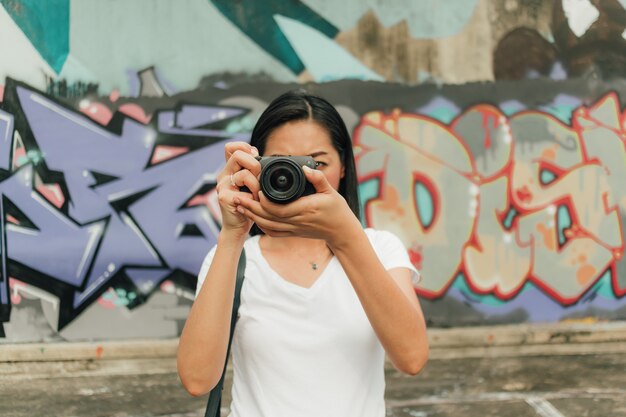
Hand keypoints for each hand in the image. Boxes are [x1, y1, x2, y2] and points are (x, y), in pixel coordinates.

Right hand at [216, 142, 260, 237]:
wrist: (237, 226)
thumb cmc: (247, 204)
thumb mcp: (251, 183)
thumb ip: (251, 168)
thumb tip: (255, 152)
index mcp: (229, 169)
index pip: (230, 147)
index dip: (244, 148)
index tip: (254, 157)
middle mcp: (223, 175)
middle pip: (238, 156)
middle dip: (255, 165)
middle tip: (259, 178)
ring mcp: (222, 186)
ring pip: (245, 174)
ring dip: (257, 185)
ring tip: (257, 195)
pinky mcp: (225, 198)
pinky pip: (246, 192)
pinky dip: (254, 198)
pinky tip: (252, 203)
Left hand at [235, 165, 360, 244]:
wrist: (341, 231)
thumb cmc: (337, 210)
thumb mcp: (330, 191)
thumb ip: (317, 178)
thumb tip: (305, 167)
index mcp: (304, 210)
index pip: (278, 209)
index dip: (264, 202)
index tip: (255, 190)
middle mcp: (296, 221)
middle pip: (267, 217)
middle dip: (250, 207)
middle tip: (236, 197)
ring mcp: (293, 229)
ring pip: (267, 225)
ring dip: (252, 216)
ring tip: (239, 205)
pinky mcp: (292, 233)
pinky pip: (272, 232)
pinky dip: (260, 225)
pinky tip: (252, 217)